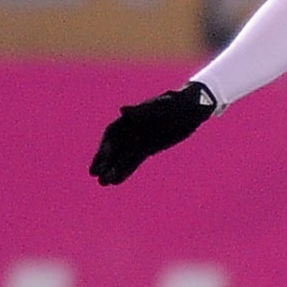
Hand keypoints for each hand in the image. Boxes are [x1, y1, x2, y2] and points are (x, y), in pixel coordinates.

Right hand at [89, 81, 216, 185]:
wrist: (192, 108)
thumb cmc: (176, 103)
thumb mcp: (162, 107)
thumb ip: (142, 111)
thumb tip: (123, 110)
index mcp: (131, 116)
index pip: (113, 134)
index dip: (104, 147)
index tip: (99, 161)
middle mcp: (131, 128)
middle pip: (114, 147)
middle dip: (104, 161)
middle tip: (94, 175)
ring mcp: (139, 138)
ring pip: (123, 156)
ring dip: (113, 169)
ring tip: (103, 183)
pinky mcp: (148, 147)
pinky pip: (134, 160)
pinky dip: (125, 170)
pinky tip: (116, 181)